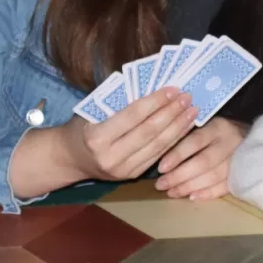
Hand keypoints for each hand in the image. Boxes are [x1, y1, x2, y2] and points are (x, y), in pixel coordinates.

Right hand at [62, 87, 197, 181]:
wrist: (69, 159)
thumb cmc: (81, 127)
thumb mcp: (92, 111)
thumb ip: (120, 102)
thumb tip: (154, 86)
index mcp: (98, 136)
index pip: (133, 116)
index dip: (155, 102)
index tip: (172, 89)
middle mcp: (111, 156)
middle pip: (150, 132)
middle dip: (172, 113)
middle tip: (188, 97)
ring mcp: (122, 170)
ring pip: (158, 146)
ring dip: (179, 127)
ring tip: (192, 111)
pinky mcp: (132, 176)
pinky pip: (158, 155)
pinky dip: (173, 140)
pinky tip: (184, 127)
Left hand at [155, 116, 248, 199]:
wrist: (256, 138)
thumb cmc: (221, 132)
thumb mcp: (208, 124)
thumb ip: (189, 134)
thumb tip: (161, 150)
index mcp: (218, 127)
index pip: (195, 141)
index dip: (177, 155)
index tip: (160, 168)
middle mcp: (229, 142)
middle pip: (203, 162)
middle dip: (179, 176)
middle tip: (161, 185)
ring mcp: (238, 160)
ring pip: (213, 177)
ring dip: (190, 187)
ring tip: (172, 193)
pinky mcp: (243, 174)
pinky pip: (225, 187)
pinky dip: (208, 193)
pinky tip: (192, 197)